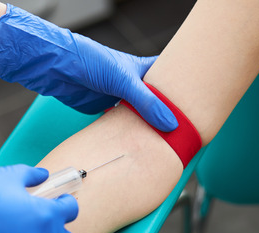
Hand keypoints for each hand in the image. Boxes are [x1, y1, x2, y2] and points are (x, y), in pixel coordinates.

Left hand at [0, 4, 177, 131]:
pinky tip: (142, 146)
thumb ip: (147, 102)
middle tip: (190, 131)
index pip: (171, 78)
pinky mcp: (105, 111)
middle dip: (171, 115)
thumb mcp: (122, 79)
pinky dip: (133, 135)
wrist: (55, 67)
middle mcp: (133, 84)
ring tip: (170, 143)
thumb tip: (171, 124)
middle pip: (158, 102)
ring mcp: (119, 98)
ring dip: (151, 128)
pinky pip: (124, 125)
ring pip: (141, 116)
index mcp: (142, 69)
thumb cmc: (87, 60)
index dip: (186, 89)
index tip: (203, 103)